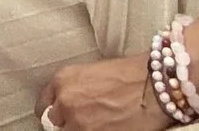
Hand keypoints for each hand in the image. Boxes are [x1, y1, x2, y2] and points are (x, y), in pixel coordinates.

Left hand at [40, 54, 173, 129]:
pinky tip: (109, 128)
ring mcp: (78, 123)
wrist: (155, 87)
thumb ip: (74, 88)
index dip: (55, 112)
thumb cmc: (131, 75)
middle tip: (86, 120)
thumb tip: (70, 102)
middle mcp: (65, 101)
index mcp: (62, 80)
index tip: (60, 116)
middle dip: (68, 122)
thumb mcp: (92, 73)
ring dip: (81, 129)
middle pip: (56, 123)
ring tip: (101, 124)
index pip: (43, 106)